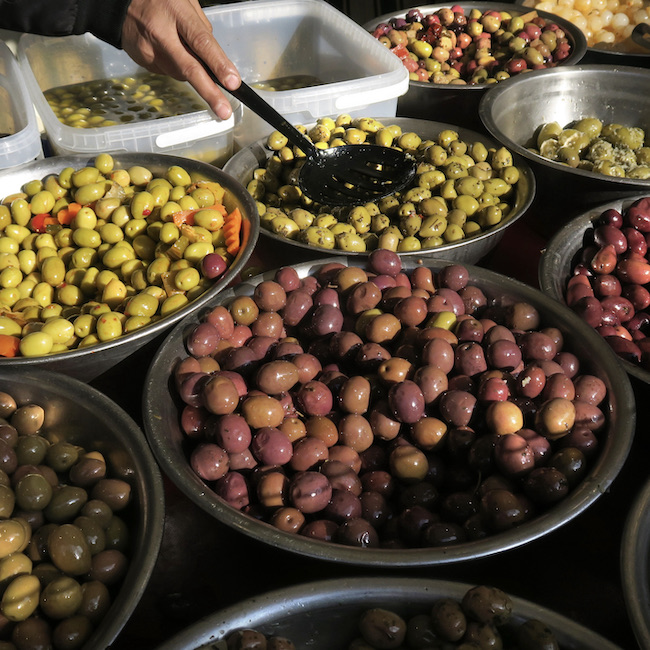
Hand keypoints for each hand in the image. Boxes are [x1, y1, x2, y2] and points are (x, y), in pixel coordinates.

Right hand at [120, 0, 240, 119]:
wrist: (118, 3)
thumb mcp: (184, 1)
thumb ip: (201, 27)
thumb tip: (215, 57)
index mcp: (176, 12)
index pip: (201, 42)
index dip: (218, 64)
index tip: (232, 82)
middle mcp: (161, 34)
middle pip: (189, 69)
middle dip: (209, 92)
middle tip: (223, 111)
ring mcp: (149, 51)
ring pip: (181, 74)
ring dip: (191, 71)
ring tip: (183, 50)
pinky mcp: (143, 62)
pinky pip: (168, 71)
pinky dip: (175, 66)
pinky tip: (169, 50)